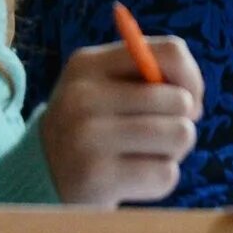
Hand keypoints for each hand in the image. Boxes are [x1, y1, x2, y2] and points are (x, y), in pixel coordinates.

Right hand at [38, 36, 202, 205]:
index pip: (170, 51)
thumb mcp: (102, 90)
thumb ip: (148, 80)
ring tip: (145, 156)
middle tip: (156, 136)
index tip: (186, 100)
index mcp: (88, 64)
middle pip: (179, 100)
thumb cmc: (90, 130)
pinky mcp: (97, 178)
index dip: (191, 78)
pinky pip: (166, 174)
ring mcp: (88, 137)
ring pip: (180, 135)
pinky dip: (160, 180)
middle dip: (181, 122)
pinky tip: (134, 179)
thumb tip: (192, 99)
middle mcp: (84, 96)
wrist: (40, 178)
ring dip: (173, 152)